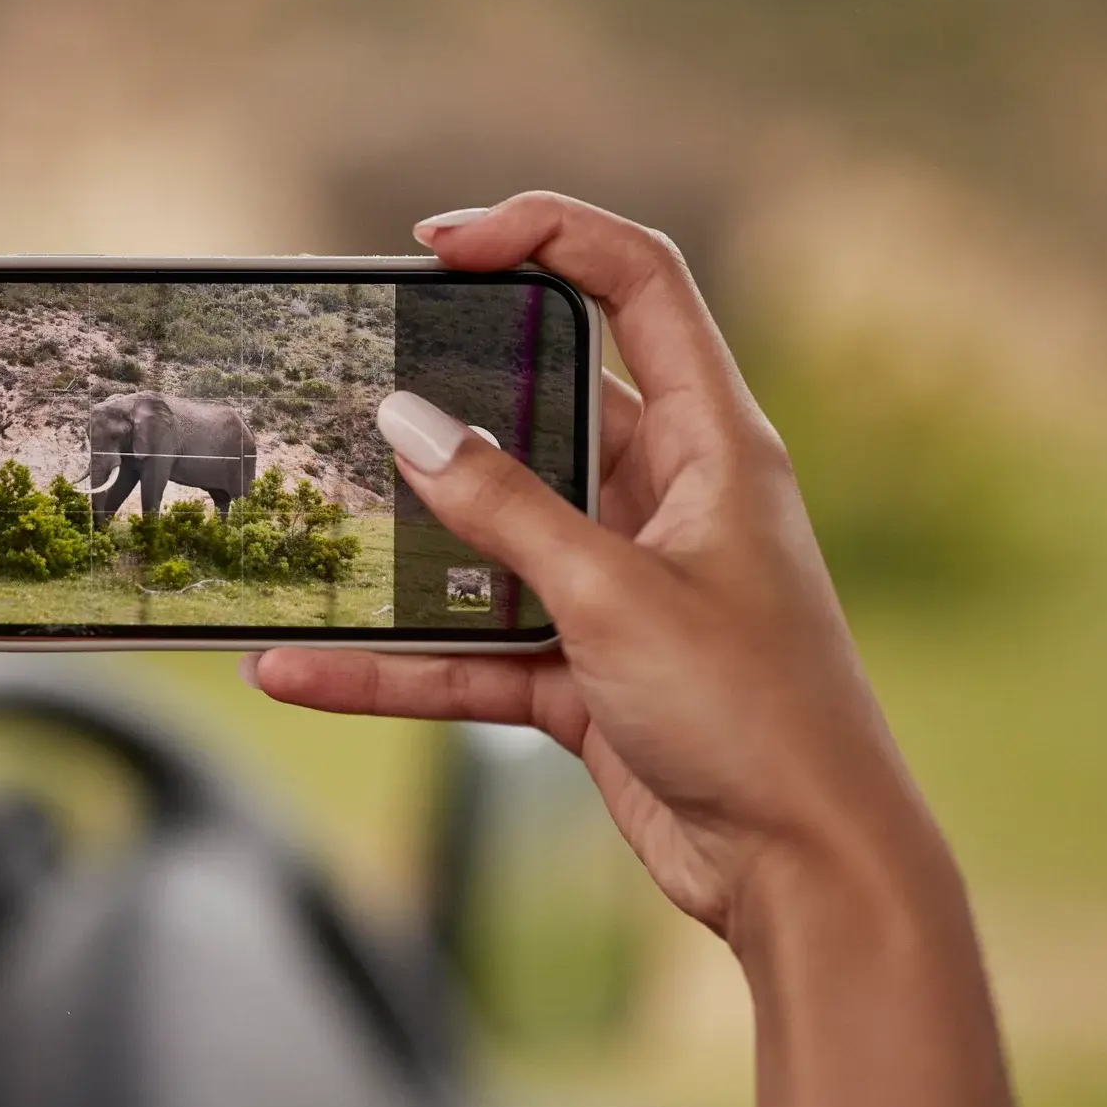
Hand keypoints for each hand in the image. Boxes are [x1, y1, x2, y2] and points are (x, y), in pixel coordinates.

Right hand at [244, 192, 949, 940]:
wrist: (803, 871)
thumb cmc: (755, 714)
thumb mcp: (615, 594)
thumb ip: (505, 511)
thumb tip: (407, 424)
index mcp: (713, 444)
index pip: (637, 286)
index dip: (548, 236)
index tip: (441, 244)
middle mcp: (667, 501)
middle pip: (545, 411)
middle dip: (448, 398)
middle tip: (350, 381)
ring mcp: (620, 588)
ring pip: (491, 544)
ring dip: (405, 552)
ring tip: (308, 527)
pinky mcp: (585, 673)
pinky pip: (472, 651)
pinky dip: (397, 664)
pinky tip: (302, 671)